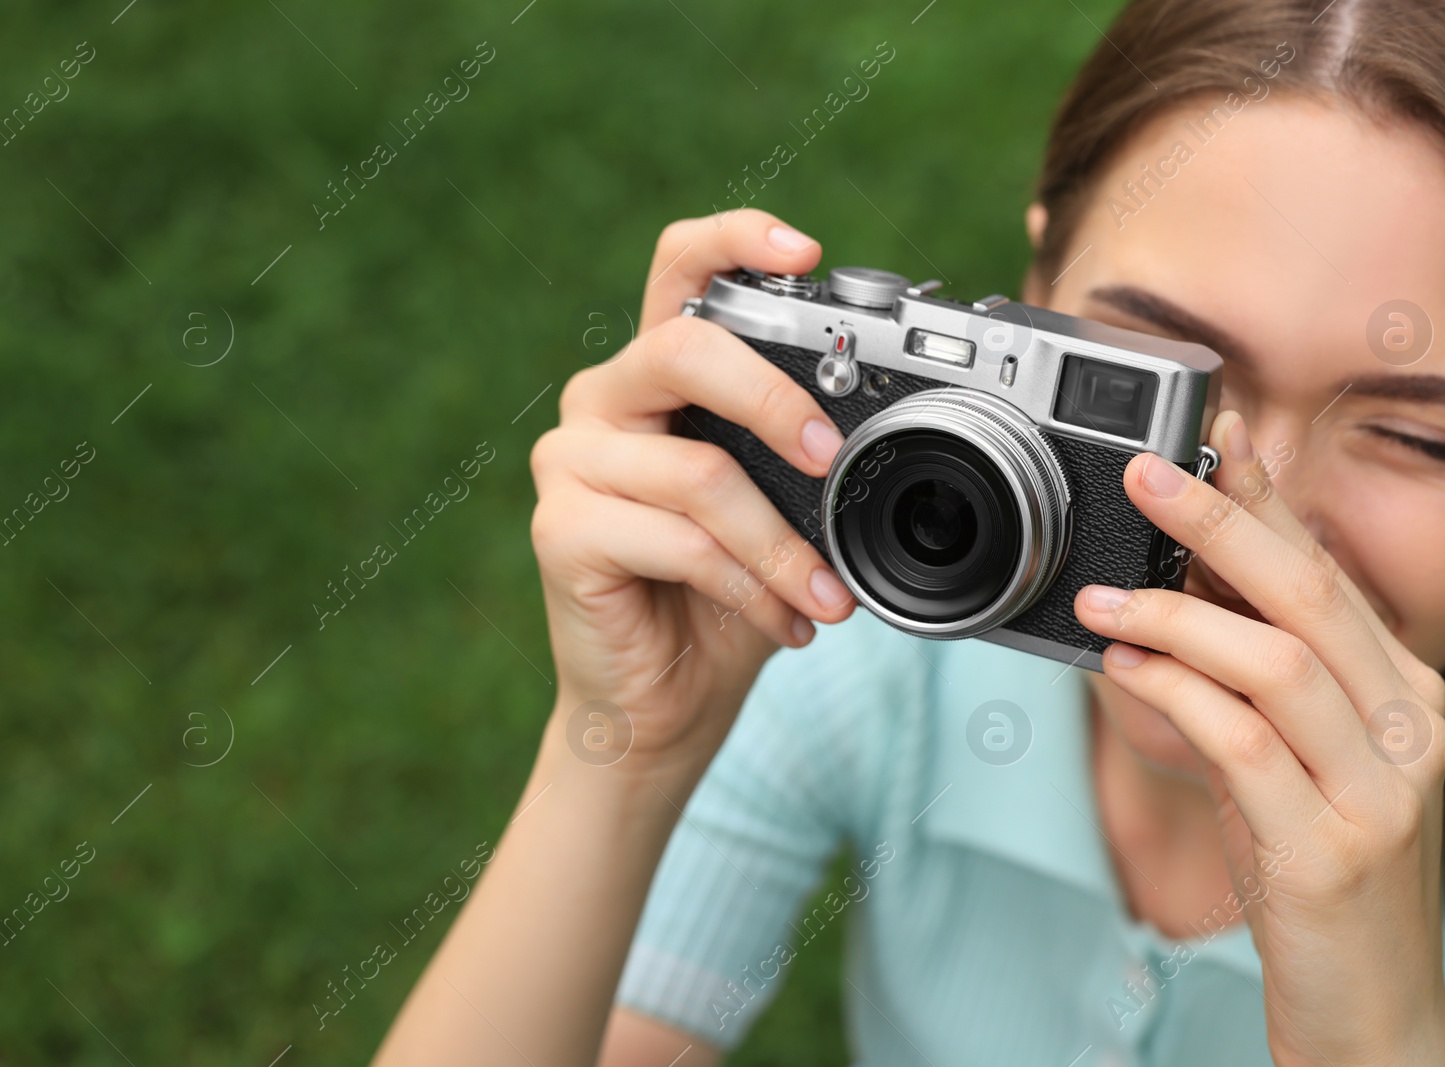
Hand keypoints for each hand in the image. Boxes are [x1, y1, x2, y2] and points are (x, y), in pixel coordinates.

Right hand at [529, 210, 856, 784]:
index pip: (682, 268)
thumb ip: (802, 455)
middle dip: (778, 402)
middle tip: (834, 461)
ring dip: (783, 546)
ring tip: (828, 598)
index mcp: (659, 375)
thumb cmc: (724, 597)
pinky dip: (750, 587)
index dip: (736, 240)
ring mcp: (570, 461)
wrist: (665, 701)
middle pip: (687, 351)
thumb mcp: (780, 510)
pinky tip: (782, 622)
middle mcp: (605, 400)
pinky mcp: (559, 530)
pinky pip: (680, 542)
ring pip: (701, 473)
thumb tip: (881, 433)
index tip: (806, 250)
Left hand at [1073, 411, 1444, 1065]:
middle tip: (1144, 476)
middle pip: (1310, 595)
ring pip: (1276, 661)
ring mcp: (1377, 790)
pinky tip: (1122, 671)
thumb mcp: (1296, 753)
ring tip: (1100, 600)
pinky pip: (1242, 744)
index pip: (1326, 571)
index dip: (1266, 499)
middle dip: (1222, 523)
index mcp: (1405, 692)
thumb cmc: (1314, 864)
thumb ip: (1258, 673)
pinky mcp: (1329, 849)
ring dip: (1175, 617)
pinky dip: (1173, 695)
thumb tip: (1184, 579)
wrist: (1365, 998)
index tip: (1214, 436)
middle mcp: (1408, 728)